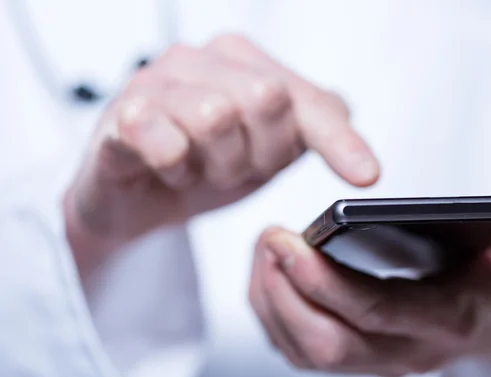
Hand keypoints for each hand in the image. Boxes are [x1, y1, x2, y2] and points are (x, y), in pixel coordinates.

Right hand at [64, 34, 379, 275]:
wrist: (138, 197)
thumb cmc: (203, 167)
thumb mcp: (267, 154)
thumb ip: (308, 132)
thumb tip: (350, 119)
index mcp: (246, 63)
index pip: (307, 97)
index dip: (339, 139)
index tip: (365, 176)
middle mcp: (204, 60)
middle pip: (267, 98)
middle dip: (259, 153)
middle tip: (234, 168)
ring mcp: (158, 81)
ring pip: (216, 117)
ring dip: (215, 165)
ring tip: (198, 170)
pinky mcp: (121, 115)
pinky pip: (164, 140)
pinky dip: (176, 169)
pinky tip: (168, 170)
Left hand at [250, 222, 490, 376]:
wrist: (490, 325)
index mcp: (441, 322)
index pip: (375, 310)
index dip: (325, 280)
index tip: (288, 241)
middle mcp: (402, 353)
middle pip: (326, 342)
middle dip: (286, 291)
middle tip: (269, 239)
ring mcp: (373, 362)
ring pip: (304, 351)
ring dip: (271, 300)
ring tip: (264, 249)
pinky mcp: (352, 359)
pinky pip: (297, 349)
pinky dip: (272, 312)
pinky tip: (269, 273)